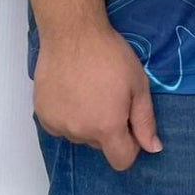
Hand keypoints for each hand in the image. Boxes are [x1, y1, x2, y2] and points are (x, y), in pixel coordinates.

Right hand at [33, 22, 162, 170]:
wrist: (72, 33)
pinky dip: (67, 115)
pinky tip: (70, 91)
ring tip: (87, 90)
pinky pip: (60, 125)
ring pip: (79, 134)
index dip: (129, 146)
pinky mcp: (42, 114)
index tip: (128, 124)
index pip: (121, 161)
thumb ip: (145, 121)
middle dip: (107, 128)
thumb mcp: (138, 85)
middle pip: (99, 145)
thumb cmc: (110, 56)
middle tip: (108, 96)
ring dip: (86, 121)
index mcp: (107, 127)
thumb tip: (152, 148)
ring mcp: (57, 124)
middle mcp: (80, 132)